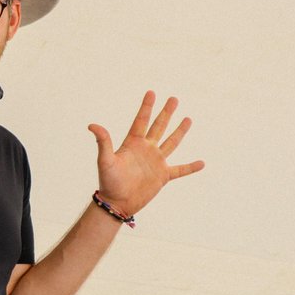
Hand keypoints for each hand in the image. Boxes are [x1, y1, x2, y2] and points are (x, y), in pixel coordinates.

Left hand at [88, 91, 203, 216]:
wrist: (117, 202)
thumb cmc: (108, 181)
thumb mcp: (105, 160)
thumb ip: (103, 142)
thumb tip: (92, 125)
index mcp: (133, 143)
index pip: (141, 121)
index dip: (146, 107)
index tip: (151, 92)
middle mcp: (146, 149)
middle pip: (158, 127)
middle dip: (166, 113)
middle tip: (174, 98)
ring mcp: (156, 162)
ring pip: (171, 143)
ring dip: (180, 131)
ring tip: (188, 119)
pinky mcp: (163, 176)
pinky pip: (180, 170)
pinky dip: (191, 167)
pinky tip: (202, 163)